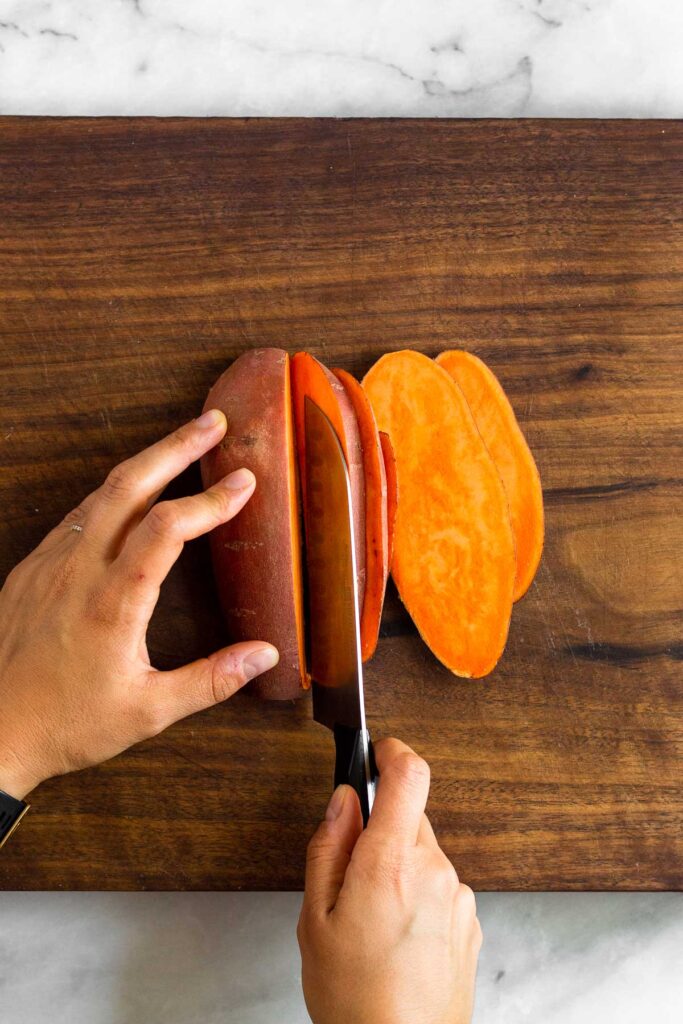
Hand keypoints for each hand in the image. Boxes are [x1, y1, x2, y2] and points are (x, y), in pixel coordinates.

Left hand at [0, 409, 278, 798]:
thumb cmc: (68, 724)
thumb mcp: (149, 712)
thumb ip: (212, 680)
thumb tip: (265, 657)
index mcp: (112, 603)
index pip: (168, 529)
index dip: (211, 500)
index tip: (244, 483)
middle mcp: (77, 571)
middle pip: (128, 486)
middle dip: (175, 447)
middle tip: (212, 423)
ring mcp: (49, 565)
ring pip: (99, 494)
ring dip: (144, 464)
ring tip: (180, 446)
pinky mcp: (30, 570)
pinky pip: (76, 516)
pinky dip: (111, 494)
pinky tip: (130, 496)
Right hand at [298, 739, 481, 1023]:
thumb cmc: (355, 1000)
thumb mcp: (314, 920)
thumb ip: (328, 848)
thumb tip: (344, 801)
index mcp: (390, 865)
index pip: (409, 775)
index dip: (393, 752)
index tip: (380, 752)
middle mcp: (434, 872)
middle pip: (412, 817)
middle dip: (382, 831)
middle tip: (352, 875)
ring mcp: (457, 897)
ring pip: (424, 854)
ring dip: (400, 868)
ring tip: (373, 921)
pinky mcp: (470, 921)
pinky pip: (440, 886)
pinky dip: (419, 896)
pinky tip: (398, 938)